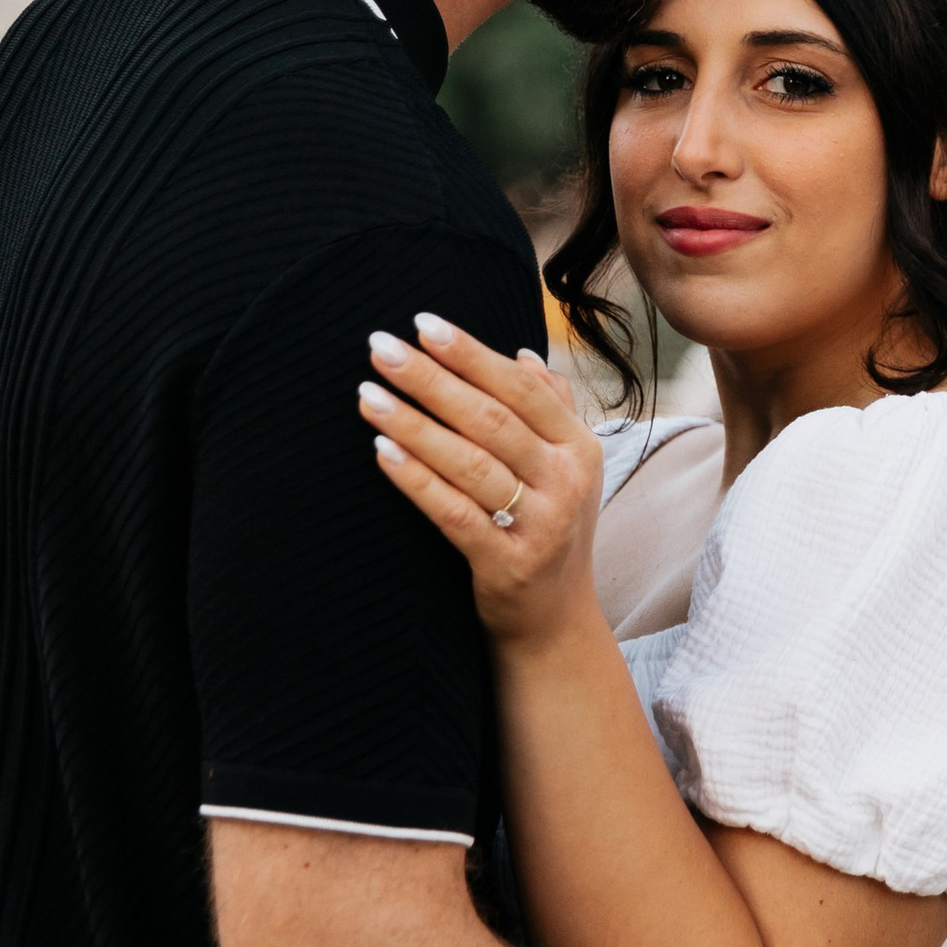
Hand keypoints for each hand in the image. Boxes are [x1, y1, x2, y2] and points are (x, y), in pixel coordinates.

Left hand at [361, 321, 605, 643]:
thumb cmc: (548, 531)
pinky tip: (382, 452)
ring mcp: (540, 525)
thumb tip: (524, 354)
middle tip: (380, 347)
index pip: (521, 387)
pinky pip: (453, 513)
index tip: (422, 323)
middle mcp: (566, 482)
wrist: (555, 622)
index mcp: (579, 447)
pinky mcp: (507, 563)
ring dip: (412, 424)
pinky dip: (416, 480)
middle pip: (491, 418)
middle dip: (431, 378)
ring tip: (367, 396)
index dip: (471, 353)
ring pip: (468, 462)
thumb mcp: (566, 470)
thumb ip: (551, 410)